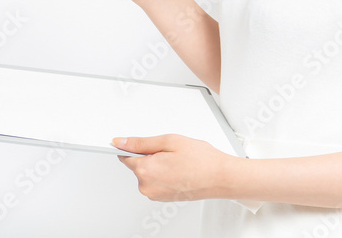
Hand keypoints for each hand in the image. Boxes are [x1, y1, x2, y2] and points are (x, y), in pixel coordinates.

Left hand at [112, 134, 233, 201]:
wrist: (220, 177)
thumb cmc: (201, 160)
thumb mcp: (169, 141)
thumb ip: (141, 142)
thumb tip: (121, 142)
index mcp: (146, 170)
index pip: (124, 156)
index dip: (130, 146)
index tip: (130, 143)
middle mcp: (147, 186)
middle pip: (137, 164)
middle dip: (149, 155)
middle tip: (170, 151)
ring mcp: (155, 195)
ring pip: (147, 173)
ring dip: (157, 165)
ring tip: (178, 161)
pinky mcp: (163, 198)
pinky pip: (156, 182)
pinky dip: (164, 174)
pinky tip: (179, 170)